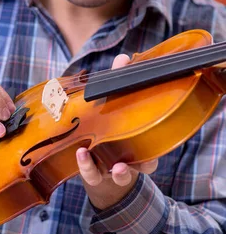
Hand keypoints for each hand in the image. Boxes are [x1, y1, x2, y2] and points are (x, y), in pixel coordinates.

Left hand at [76, 54, 157, 209]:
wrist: (96, 156)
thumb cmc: (111, 125)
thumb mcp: (115, 104)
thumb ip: (119, 82)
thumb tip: (123, 57)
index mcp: (140, 147)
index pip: (152, 156)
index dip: (153, 158)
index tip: (153, 156)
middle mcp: (129, 161)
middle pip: (140, 167)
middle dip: (138, 166)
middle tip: (128, 164)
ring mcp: (110, 168)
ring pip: (118, 175)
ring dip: (118, 171)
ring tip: (108, 163)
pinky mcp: (93, 171)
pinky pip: (91, 174)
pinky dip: (86, 165)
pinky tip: (81, 153)